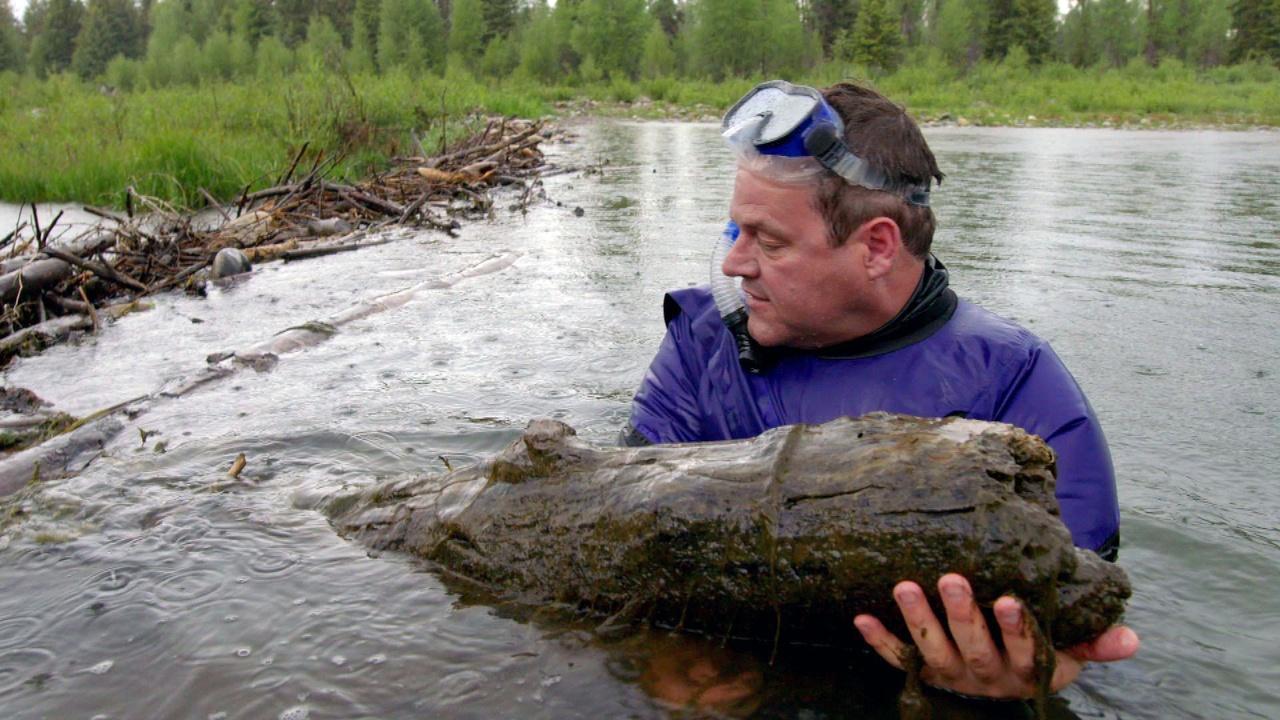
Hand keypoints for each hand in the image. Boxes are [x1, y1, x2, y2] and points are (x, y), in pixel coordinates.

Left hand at [853, 573, 1139, 698]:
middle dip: (961, 614)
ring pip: (932, 650)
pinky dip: (879, 642)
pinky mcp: (923, 673)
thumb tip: (1132, 637)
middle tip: (950, 577)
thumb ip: (1097, 642)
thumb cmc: (1042, 654)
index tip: (1009, 599)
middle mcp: (986, 673)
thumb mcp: (1072, 654)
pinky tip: (860, 617)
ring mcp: (951, 673)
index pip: (1024, 648)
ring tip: (904, 586)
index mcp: (1026, 668)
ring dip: (918, 620)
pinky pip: (897, 660)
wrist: (1004, 689)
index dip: (1017, 627)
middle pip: (972, 646)